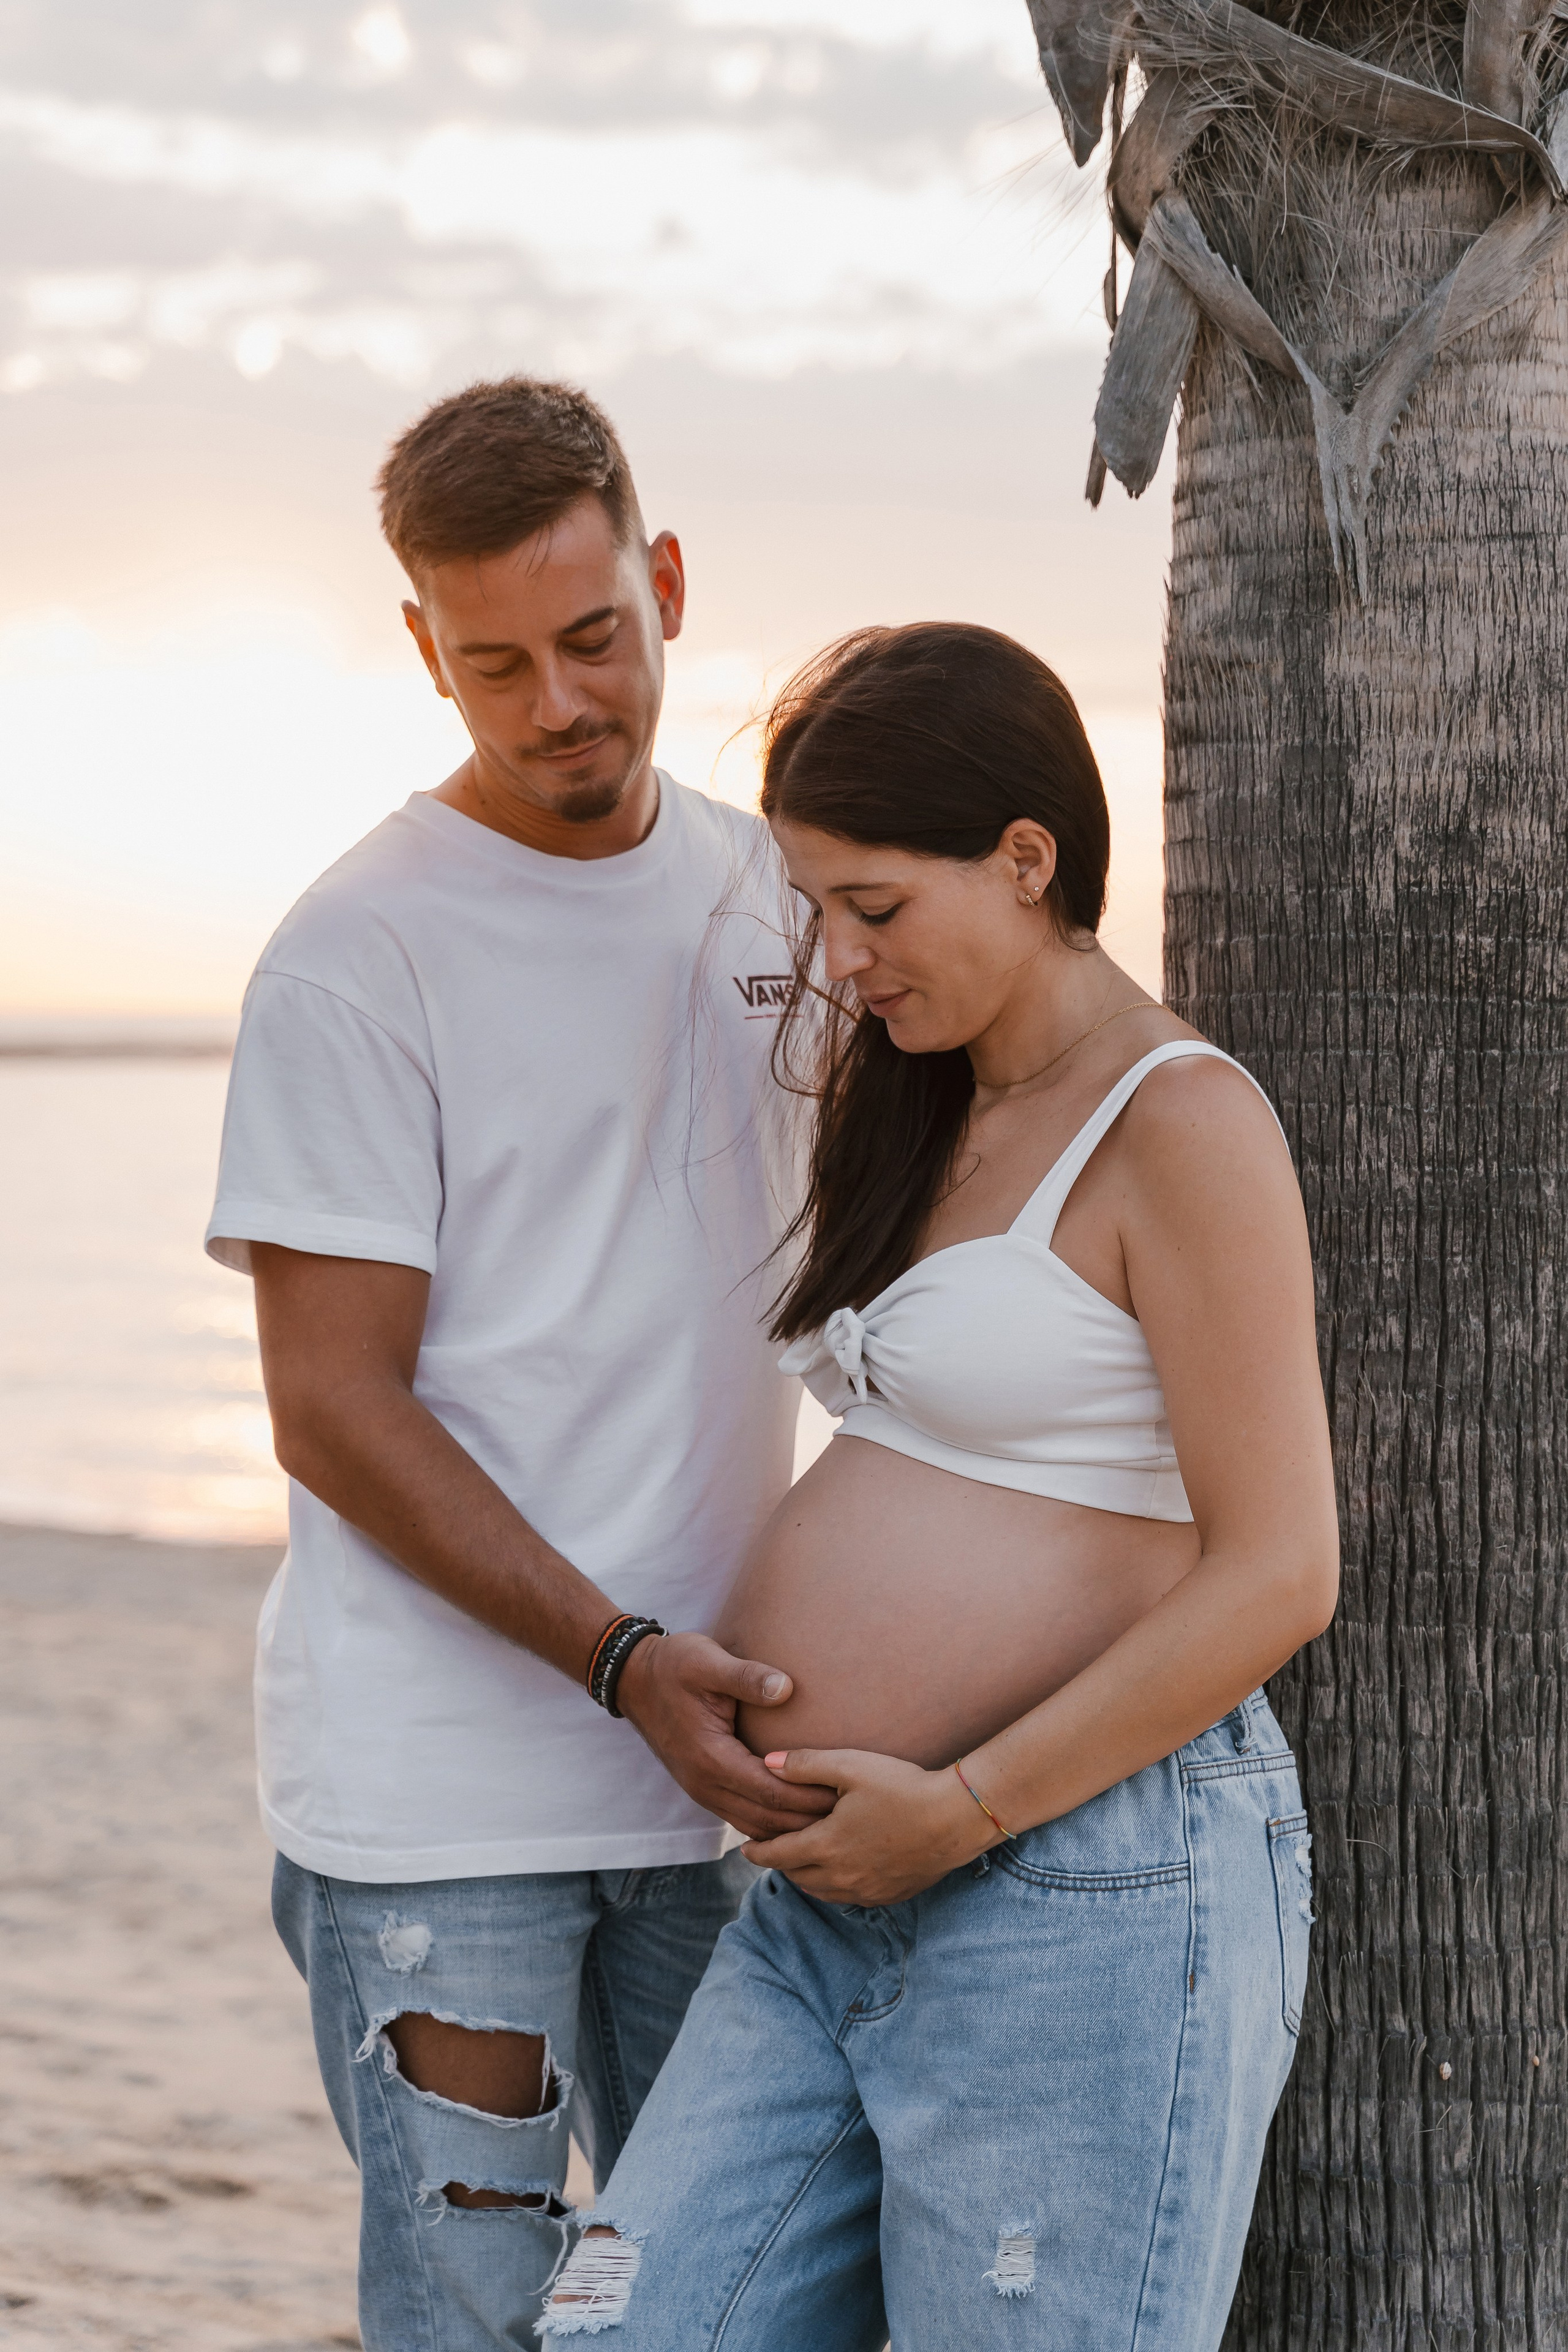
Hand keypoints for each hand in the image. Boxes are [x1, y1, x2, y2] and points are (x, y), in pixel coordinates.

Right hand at [615, 1633, 836, 1837]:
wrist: (633, 1679)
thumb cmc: (673, 1666)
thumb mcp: (707, 1661)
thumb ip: (746, 1676)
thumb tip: (787, 1688)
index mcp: (711, 1758)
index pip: (771, 1792)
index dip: (809, 1798)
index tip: (846, 1795)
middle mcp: (705, 1784)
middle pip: (767, 1820)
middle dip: (808, 1822)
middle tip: (851, 1816)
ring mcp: (702, 1790)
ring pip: (754, 1826)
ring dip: (791, 1829)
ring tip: (831, 1822)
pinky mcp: (703, 1787)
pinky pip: (742, 1817)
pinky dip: (771, 1824)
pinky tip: (796, 1818)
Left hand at [741, 1748, 1000, 1904]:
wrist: (955, 1818)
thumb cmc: (903, 1786)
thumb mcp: (851, 1766)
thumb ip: (805, 1764)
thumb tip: (766, 1762)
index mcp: (825, 1846)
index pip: (776, 1855)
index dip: (756, 1851)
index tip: (743, 1848)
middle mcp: (840, 1876)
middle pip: (795, 1876)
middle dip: (779, 1863)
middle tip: (770, 1848)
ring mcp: (866, 1891)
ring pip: (820, 1891)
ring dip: (805, 1877)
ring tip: (800, 1860)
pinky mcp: (889, 1895)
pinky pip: (849, 1898)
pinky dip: (833, 1886)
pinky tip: (839, 1871)